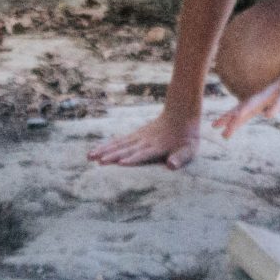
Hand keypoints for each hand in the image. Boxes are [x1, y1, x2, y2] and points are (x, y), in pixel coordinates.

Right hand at [86, 108, 201, 168]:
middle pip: (127, 149)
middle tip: (98, 162)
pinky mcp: (135, 135)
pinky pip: (118, 141)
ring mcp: (139, 137)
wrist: (181, 114)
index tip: (120, 163)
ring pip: (119, 144)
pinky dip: (107, 145)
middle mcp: (145, 141)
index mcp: (158, 146)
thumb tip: (171, 165)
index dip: (133, 158)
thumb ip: (181, 158)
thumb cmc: (187, 137)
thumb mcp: (189, 149)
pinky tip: (96, 150)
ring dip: (104, 150)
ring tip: (90, 156)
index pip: (143, 153)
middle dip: (112, 155)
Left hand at [213, 42, 279, 142]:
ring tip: (234, 120)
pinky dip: (275, 106)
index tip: (219, 130)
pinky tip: (269, 115)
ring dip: (247, 109)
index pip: (248, 109)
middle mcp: (271, 90)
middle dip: (232, 116)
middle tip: (215, 127)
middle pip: (247, 105)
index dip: (233, 119)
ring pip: (260, 100)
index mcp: (271, 96)